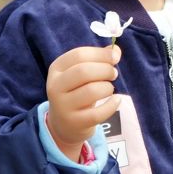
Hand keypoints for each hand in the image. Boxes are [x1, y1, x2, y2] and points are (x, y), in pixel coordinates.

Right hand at [45, 44, 121, 160]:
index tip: (115, 57)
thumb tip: (116, 50)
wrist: (64, 123)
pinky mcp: (74, 122)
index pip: (79, 55)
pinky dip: (112, 105)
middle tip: (113, 74)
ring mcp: (63, 106)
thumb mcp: (82, 73)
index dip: (101, 54)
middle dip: (105, 70)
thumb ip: (99, 59)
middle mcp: (55, 86)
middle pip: (83, 71)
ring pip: (91, 91)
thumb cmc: (78, 90)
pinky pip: (98, 113)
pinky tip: (116, 100)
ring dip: (108, 87)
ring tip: (109, 88)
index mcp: (57, 68)